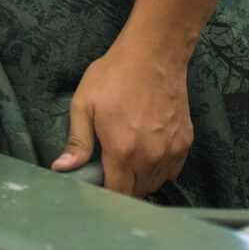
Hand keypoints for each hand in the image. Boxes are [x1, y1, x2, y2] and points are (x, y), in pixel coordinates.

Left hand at [51, 31, 192, 197]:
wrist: (154, 54)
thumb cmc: (116, 75)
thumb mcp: (84, 104)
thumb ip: (77, 141)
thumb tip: (63, 167)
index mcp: (123, 150)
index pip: (117, 193)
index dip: (105, 195)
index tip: (98, 185)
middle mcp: (150, 156)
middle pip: (137, 193)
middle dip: (122, 188)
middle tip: (109, 169)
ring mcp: (171, 150)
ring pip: (156, 183)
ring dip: (141, 180)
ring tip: (128, 160)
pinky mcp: (185, 141)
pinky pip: (172, 170)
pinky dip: (160, 169)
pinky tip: (147, 153)